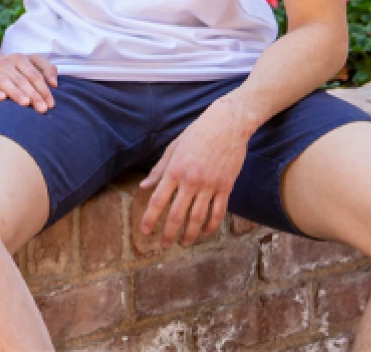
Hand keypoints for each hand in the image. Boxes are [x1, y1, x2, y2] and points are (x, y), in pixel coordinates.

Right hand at [0, 51, 57, 113]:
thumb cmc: (12, 69)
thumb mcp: (29, 63)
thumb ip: (46, 69)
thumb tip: (55, 84)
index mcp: (19, 59)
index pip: (34, 74)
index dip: (43, 89)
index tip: (51, 104)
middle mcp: (5, 64)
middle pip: (22, 80)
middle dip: (33, 95)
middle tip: (42, 109)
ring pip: (5, 82)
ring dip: (16, 93)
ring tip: (26, 103)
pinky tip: (2, 98)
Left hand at [138, 97, 254, 247]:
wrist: (227, 125)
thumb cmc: (196, 134)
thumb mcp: (173, 148)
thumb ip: (158, 170)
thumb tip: (143, 187)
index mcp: (175, 170)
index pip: (158, 200)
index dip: (150, 218)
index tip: (145, 231)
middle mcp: (190, 180)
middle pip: (177, 214)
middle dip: (168, 233)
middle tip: (163, 245)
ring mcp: (209, 185)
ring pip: (198, 218)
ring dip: (190, 234)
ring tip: (184, 243)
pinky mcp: (225, 187)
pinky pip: (218, 212)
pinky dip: (211, 225)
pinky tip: (205, 232)